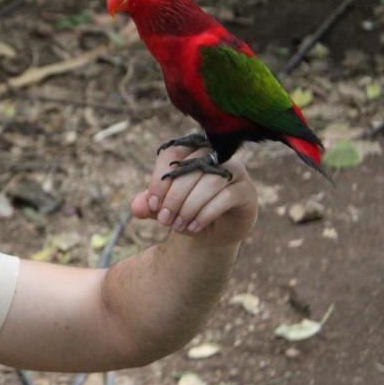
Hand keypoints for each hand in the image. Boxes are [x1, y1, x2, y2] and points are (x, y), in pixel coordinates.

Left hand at [130, 145, 257, 245]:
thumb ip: (149, 205)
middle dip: (174, 198)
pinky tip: (194, 227)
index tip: (152, 205)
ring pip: (209, 182)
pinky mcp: (247, 191)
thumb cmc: (187, 212)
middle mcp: (216, 156)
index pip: (173, 154)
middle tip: (164, 220)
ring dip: (189, 207)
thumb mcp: (164, 209)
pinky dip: (206, 214)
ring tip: (178, 226)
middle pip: (191, 168)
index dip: (160, 179)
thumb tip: (136, 206)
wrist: (213, 233)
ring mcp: (235, 171)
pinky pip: (226, 197)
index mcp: (192, 151)